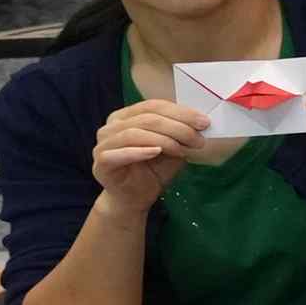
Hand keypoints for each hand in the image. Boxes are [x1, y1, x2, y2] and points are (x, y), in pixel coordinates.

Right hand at [90, 98, 205, 209]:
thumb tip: (201, 123)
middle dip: (177, 127)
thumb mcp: (172, 149)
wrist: (135, 199)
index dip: (180, 112)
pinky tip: (156, 152)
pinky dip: (139, 151)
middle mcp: (112, 126)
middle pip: (147, 118)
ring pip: (134, 132)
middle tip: (198, 139)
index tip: (204, 122)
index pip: (154, 106)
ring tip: (182, 149)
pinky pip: (119, 153)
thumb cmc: (152, 171)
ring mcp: (103, 143)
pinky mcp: (101, 162)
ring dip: (163, 140)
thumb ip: (180, 134)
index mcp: (127, 116)